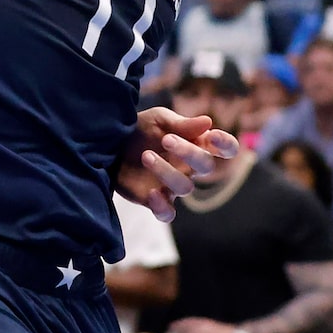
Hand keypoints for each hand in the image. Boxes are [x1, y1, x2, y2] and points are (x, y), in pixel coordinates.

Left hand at [117, 107, 236, 221]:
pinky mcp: (154, 200)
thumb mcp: (157, 119)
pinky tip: (152, 193)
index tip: (212, 137)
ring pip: (186, 187)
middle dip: (189, 152)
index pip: (225, 149)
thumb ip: (181, 123)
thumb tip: (208, 122)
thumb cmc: (138, 129)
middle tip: (166, 140)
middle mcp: (188, 167)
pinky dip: (163, 207)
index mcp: (195, 144)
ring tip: (146, 156)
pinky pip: (168, 213)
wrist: (106, 144)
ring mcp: (172, 185)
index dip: (226, 145)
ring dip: (167, 171)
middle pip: (206, 166)